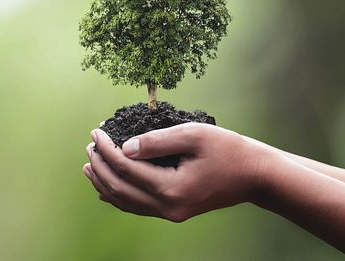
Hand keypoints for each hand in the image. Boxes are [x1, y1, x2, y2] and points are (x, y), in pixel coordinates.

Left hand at [83, 123, 272, 221]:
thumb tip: (125, 147)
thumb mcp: (193, 135)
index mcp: (171, 188)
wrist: (255, 176)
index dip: (106, 149)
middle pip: (118, 189)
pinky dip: (118, 195)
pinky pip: (137, 207)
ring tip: (89, 164)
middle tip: (90, 145)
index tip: (96, 131)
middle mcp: (167, 207)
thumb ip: (157, 140)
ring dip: (103, 182)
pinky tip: (106, 187)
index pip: (125, 168)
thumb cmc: (228, 150)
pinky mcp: (174, 211)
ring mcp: (170, 213)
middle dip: (99, 166)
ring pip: (125, 202)